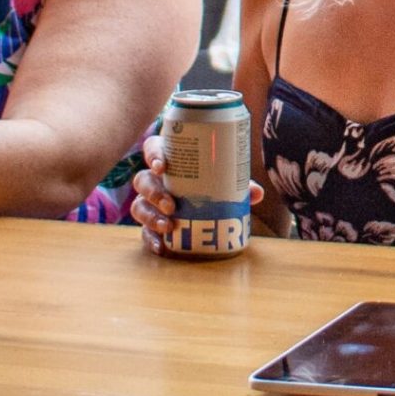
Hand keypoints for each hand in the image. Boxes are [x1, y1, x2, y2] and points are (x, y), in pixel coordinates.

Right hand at [130, 136, 262, 256]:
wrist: (208, 217)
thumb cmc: (212, 189)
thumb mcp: (226, 185)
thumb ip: (238, 186)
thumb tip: (256, 193)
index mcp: (171, 162)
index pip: (153, 148)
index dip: (154, 155)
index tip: (162, 166)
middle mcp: (155, 181)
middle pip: (142, 180)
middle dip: (154, 192)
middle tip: (171, 205)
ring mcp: (149, 204)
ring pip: (138, 206)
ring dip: (150, 215)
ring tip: (169, 226)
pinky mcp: (150, 225)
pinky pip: (143, 232)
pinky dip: (151, 239)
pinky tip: (162, 246)